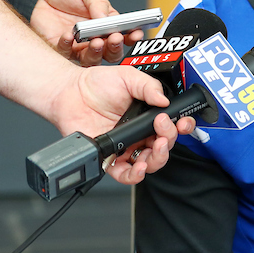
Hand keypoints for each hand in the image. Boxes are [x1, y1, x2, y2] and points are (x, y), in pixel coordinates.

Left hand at [29, 0, 144, 66]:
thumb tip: (108, 19)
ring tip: (95, 41)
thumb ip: (98, 2)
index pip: (124, 33)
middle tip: (114, 39)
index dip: (132, 36)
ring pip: (93, 59)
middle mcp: (95, 36)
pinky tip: (69, 36)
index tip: (136, 34)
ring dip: (96, 53)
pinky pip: (68, 54)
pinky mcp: (62, 48)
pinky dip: (69, 47)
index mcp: (106, 21)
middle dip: (116, 48)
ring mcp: (79, 44)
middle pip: (111, 52)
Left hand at [45, 63, 194, 184]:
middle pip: (164, 147)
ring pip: (150, 162)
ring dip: (158, 158)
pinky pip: (125, 174)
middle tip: (163, 127)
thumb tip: (165, 100)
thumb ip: (149, 86)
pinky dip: (135, 175)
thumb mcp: (128, 77)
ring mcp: (126, 147)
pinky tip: (140, 167)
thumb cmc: (97, 84)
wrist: (71, 92)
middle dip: (169, 139)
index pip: (173, 126)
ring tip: (156, 147)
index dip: (182, 127)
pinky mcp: (110, 158)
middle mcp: (140, 134)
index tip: (182, 122)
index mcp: (148, 116)